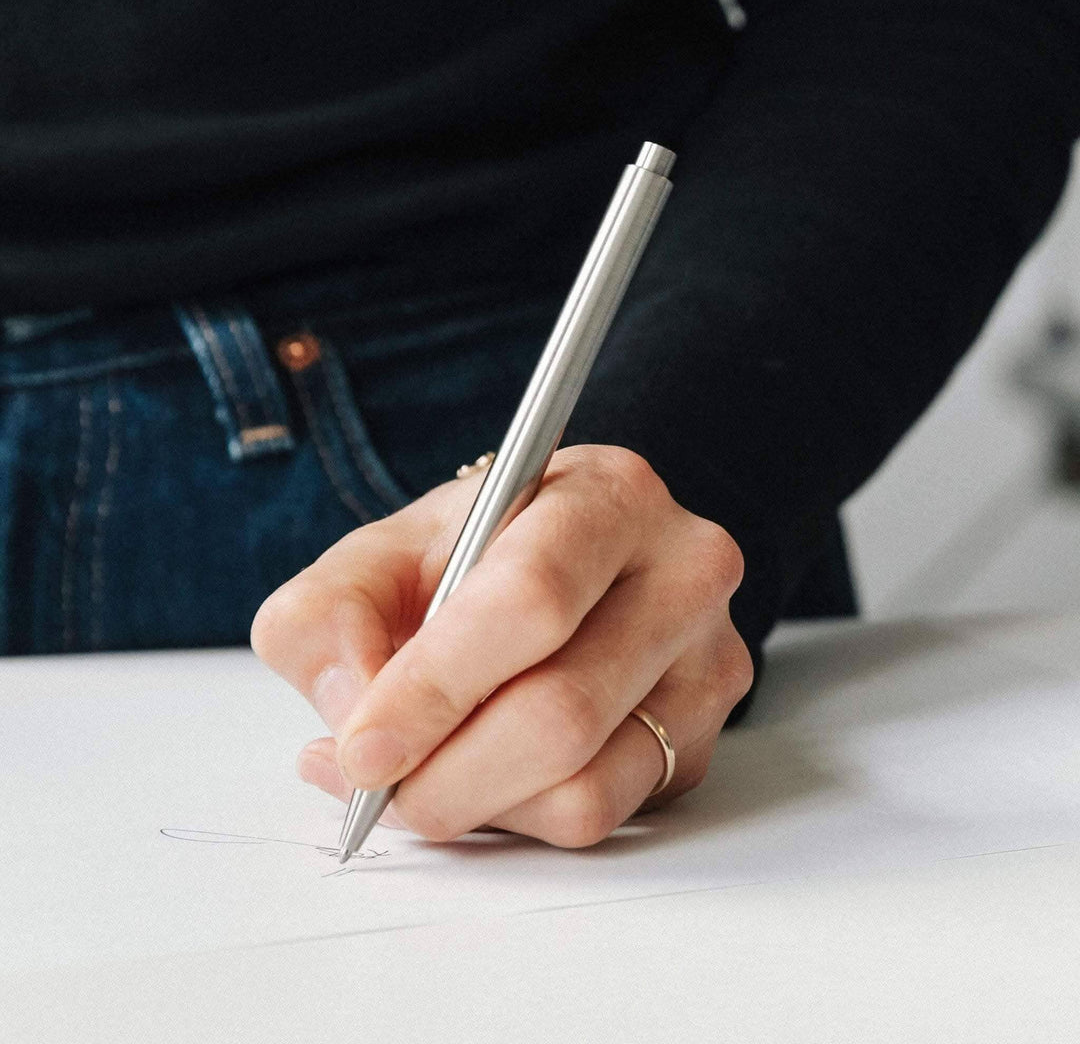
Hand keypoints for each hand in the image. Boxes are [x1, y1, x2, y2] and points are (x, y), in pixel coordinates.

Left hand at [251, 445, 750, 846]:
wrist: (560, 567)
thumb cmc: (470, 556)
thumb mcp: (380, 552)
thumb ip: (328, 617)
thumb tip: (350, 728)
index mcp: (604, 496)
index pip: (531, 599)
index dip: (437, 686)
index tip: (362, 750)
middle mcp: (681, 572)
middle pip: (563, 710)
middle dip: (445, 773)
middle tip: (376, 787)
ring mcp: (706, 662)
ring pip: (585, 784)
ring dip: (475, 803)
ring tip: (421, 771)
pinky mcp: (702, 738)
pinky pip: (602, 814)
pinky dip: (518, 817)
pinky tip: (479, 777)